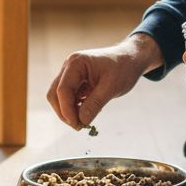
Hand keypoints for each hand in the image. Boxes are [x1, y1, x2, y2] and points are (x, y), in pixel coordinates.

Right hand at [47, 33, 161, 128]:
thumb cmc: (123, 68)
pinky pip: (69, 97)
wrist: (131, 58)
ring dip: (69, 111)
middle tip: (79, 126)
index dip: (67, 110)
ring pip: (59, 97)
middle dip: (64, 112)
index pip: (63, 90)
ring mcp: (71, 73)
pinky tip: (88, 112)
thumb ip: (95, 104)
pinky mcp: (76, 80)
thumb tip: (81, 121)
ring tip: (85, 121)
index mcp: (76, 63)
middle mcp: (69, 67)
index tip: (78, 126)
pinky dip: (75, 107)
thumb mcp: (112, 87)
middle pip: (55, 94)